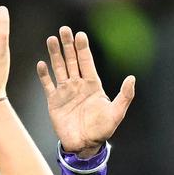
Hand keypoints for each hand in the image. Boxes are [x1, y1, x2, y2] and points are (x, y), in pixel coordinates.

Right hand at [37, 27, 135, 157]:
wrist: (84, 145)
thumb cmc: (102, 130)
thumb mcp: (116, 113)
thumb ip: (125, 95)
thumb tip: (132, 78)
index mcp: (93, 85)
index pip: (87, 62)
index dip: (83, 48)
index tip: (80, 34)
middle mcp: (78, 85)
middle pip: (72, 60)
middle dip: (68, 45)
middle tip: (64, 29)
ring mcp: (65, 92)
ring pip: (59, 68)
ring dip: (55, 54)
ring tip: (51, 39)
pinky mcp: (54, 101)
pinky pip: (48, 85)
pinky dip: (44, 75)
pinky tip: (41, 64)